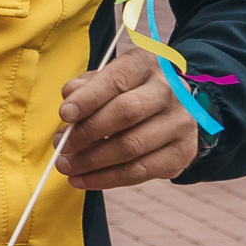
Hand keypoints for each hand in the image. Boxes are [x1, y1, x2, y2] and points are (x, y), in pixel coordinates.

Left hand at [55, 46, 200, 190]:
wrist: (167, 109)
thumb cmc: (124, 92)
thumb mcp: (103, 80)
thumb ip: (84, 88)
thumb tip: (70, 101)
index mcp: (146, 65)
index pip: (117, 79)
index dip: (89, 98)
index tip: (64, 115)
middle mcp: (171, 91)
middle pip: (127, 112)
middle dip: (87, 132)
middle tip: (62, 146)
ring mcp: (181, 122)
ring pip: (132, 147)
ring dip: (92, 161)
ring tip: (66, 166)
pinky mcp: (183, 151)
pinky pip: (140, 172)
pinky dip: (106, 179)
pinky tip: (83, 180)